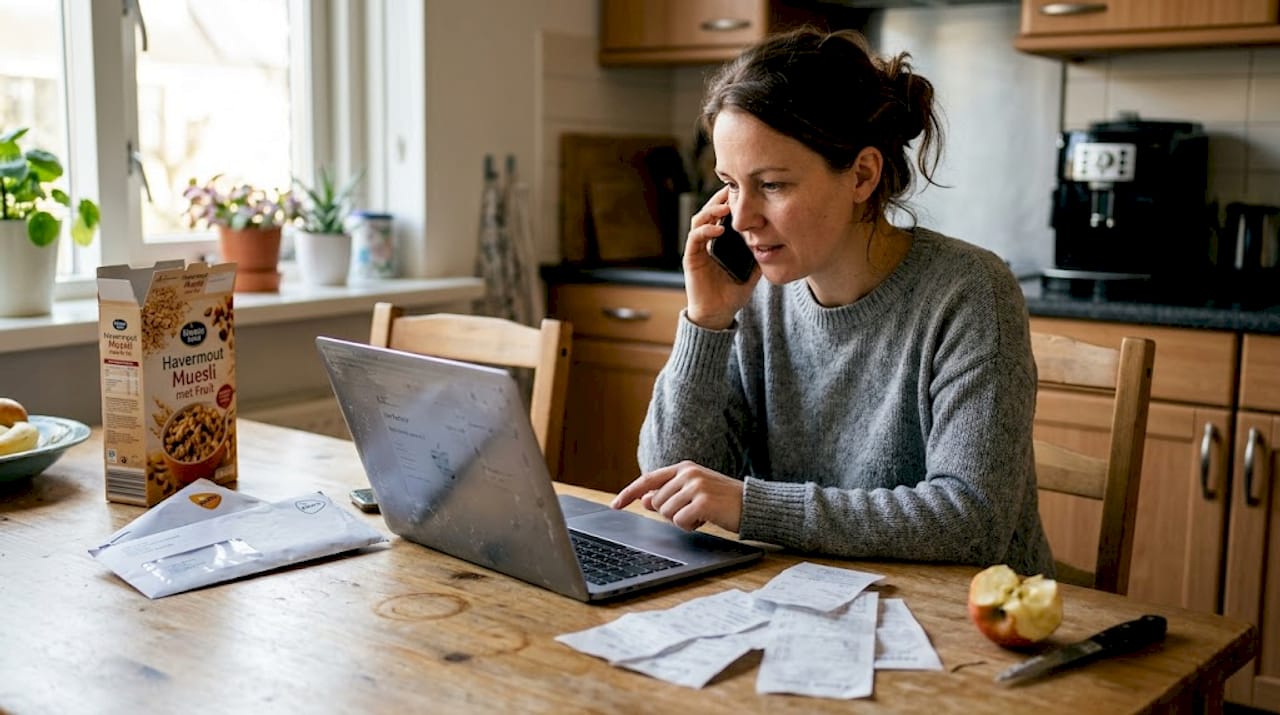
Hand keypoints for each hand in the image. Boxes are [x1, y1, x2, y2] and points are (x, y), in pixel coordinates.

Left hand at [610, 460, 742, 532]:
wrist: (751, 504)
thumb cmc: (722, 500)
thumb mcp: (694, 492)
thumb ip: (669, 493)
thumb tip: (646, 499)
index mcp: (683, 468)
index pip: (648, 480)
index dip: (629, 493)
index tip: (615, 505)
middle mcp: (687, 473)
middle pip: (658, 503)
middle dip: (672, 513)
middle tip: (694, 511)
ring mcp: (695, 486)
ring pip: (667, 513)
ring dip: (682, 520)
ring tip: (702, 513)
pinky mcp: (702, 501)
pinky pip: (680, 522)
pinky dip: (690, 526)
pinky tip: (706, 519)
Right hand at [682, 187, 760, 329]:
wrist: (718, 314)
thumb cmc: (732, 293)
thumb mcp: (753, 270)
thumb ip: (760, 254)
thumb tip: (777, 241)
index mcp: (719, 241)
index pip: (722, 214)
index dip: (729, 201)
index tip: (743, 191)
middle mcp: (706, 241)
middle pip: (709, 211)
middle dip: (720, 199)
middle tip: (733, 189)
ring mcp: (697, 248)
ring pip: (699, 220)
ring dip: (712, 211)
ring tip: (727, 207)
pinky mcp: (691, 258)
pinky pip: (694, 238)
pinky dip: (705, 231)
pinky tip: (718, 229)